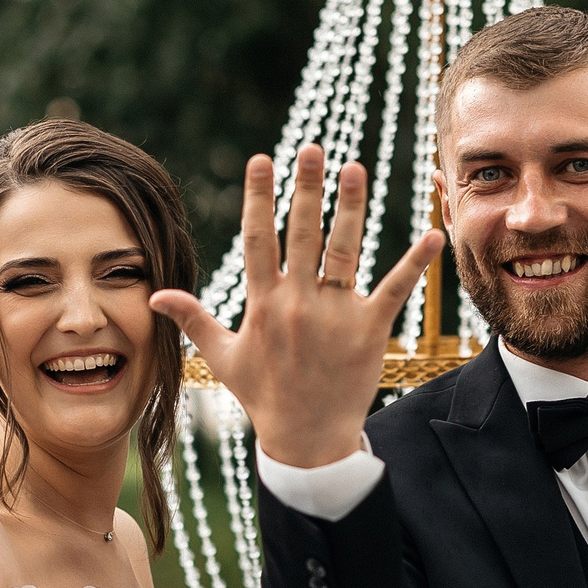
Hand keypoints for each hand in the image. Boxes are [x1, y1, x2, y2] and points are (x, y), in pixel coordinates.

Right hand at [149, 146, 441, 467]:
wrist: (306, 439)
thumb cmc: (263, 395)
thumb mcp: (222, 356)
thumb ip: (193, 318)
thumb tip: (154, 295)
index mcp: (263, 305)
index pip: (259, 239)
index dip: (260, 198)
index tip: (262, 159)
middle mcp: (298, 304)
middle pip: (303, 234)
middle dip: (307, 189)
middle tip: (313, 149)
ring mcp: (334, 316)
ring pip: (343, 251)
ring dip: (351, 208)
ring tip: (355, 168)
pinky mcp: (369, 331)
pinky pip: (394, 289)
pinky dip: (415, 263)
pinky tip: (433, 234)